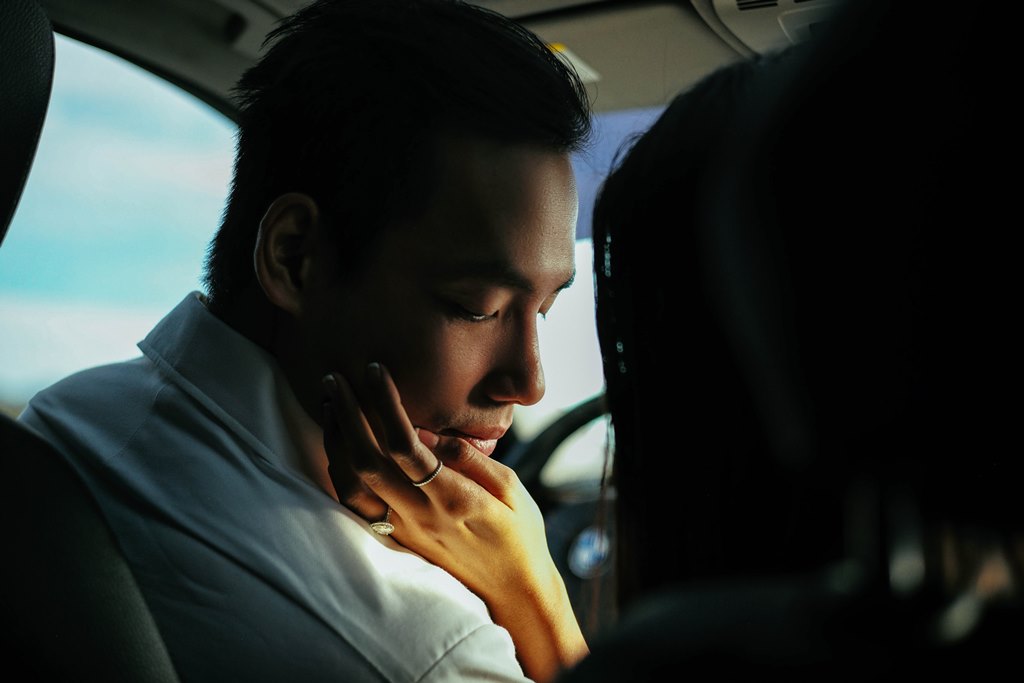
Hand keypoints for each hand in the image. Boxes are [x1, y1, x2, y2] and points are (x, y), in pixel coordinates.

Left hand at [321, 362, 587, 682]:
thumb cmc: (519, 535)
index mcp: (453, 497)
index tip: (375, 371)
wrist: (514, 593)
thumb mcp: (511, 489)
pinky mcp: (397, 539)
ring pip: (352, 484)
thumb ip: (471, 460)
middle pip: (366, 460)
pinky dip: (340, 469)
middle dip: (347, 415)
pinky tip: (339, 444)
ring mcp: (403, 530)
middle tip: (335, 378)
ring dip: (336, 441)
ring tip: (332, 405)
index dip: (384, 404)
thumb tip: (433, 433)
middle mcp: (420, 515)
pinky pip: (355, 503)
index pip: (404, 444)